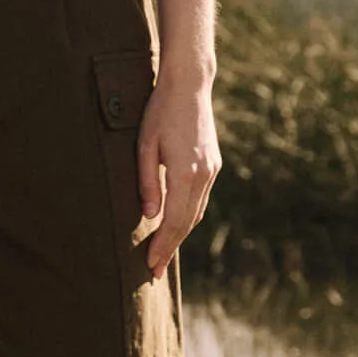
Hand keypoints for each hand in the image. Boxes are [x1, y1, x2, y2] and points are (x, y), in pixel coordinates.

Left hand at [137, 69, 220, 278]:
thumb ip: (147, 182)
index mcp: (185, 172)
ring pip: (196, 213)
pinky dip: (188, 217)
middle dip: (170, 248)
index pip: (173, 221)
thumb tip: (150, 216)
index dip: (162, 245)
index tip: (150, 266)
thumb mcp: (144, 145)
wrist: (189, 85)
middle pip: (187, 222)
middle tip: (154, 270)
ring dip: (180, 235)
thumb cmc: (159, 112)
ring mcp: (212, 170)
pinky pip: (200, 199)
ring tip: (162, 253)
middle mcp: (203, 175)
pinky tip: (175, 225)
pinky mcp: (213, 165)